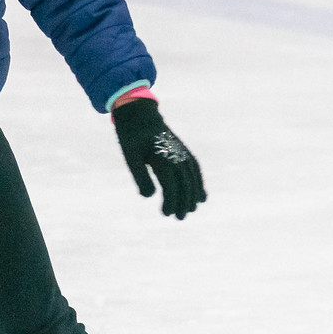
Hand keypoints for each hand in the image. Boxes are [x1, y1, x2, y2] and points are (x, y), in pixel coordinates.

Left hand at [112, 97, 204, 218]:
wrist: (140, 115)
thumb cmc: (132, 138)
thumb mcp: (131, 157)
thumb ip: (141, 177)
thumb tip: (149, 196)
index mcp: (164, 160)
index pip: (171, 188)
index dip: (171, 203)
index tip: (166, 214)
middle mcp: (177, 157)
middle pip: (185, 185)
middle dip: (184, 203)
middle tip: (179, 218)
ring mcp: (183, 153)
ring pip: (193, 178)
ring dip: (194, 195)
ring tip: (192, 209)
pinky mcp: (184, 151)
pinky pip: (195, 169)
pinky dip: (199, 182)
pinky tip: (201, 194)